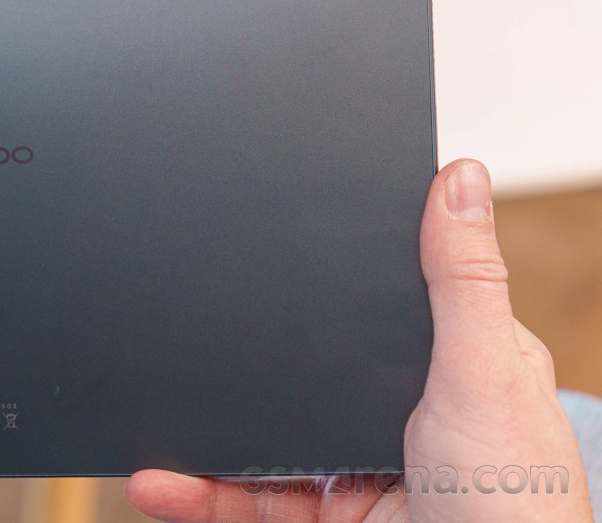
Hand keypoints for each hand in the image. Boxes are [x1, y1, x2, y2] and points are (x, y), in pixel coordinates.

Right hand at [125, 159, 593, 521]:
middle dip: (239, 355)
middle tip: (183, 326)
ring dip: (200, 435)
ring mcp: (354, 462)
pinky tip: (161, 483)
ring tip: (150, 424)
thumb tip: (460, 178)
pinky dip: (197, 492)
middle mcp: (396, 408)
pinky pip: (245, 496)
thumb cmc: (517, 508)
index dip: (323, 267)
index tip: (264, 238)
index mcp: (448, 359)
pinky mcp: (322, 511)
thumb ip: (461, 283)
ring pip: (260, 435)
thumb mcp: (487, 376)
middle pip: (301, 365)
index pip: (372, 294)